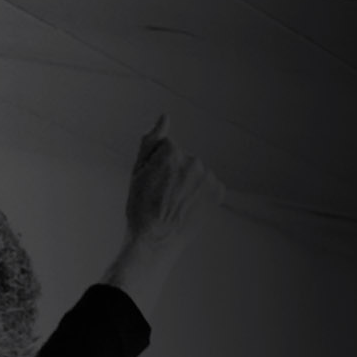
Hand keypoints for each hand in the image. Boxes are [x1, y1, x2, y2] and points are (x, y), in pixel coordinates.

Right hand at [124, 116, 221, 244]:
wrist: (155, 240)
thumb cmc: (141, 207)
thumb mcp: (138, 171)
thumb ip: (151, 141)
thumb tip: (164, 116)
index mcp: (173, 151)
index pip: (166, 149)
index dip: (156, 166)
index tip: (152, 184)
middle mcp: (194, 160)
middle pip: (183, 160)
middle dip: (175, 174)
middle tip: (162, 196)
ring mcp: (208, 177)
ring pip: (196, 173)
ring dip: (188, 184)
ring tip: (175, 204)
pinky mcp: (218, 192)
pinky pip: (209, 186)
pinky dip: (201, 194)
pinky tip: (188, 207)